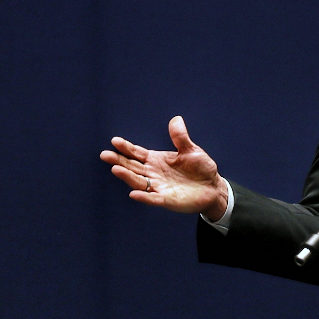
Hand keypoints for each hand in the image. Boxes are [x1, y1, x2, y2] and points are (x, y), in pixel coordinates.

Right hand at [100, 116, 229, 219]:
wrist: (213, 187)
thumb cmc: (200, 168)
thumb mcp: (191, 150)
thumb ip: (181, 137)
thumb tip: (175, 119)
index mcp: (157, 160)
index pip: (137, 153)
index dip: (126, 148)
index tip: (114, 141)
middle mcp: (154, 174)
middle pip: (132, 167)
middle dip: (119, 160)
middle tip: (105, 154)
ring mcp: (159, 187)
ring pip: (139, 181)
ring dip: (127, 176)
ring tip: (115, 169)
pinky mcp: (167, 200)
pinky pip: (153, 199)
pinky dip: (144, 197)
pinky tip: (134, 194)